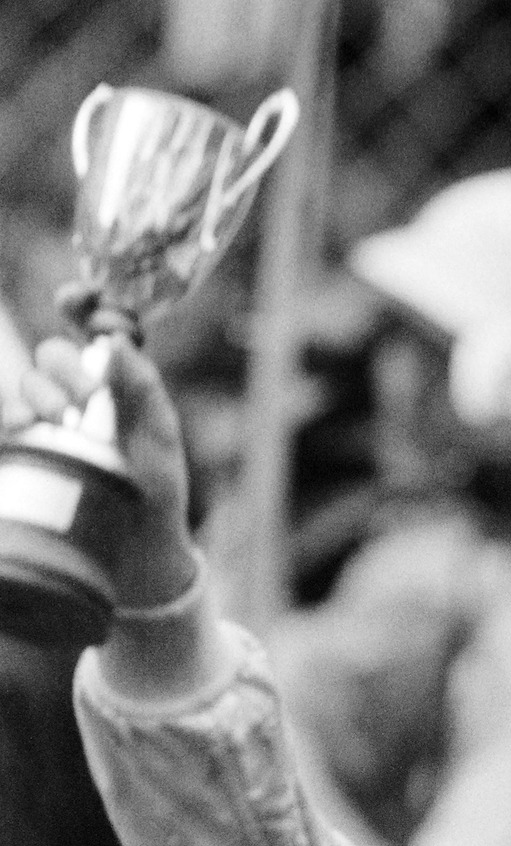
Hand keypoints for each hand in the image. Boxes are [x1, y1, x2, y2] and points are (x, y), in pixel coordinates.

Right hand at [4, 333, 197, 609]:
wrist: (138, 548)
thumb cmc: (157, 489)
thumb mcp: (160, 436)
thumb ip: (141, 387)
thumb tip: (115, 340)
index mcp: (116, 383)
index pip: (89, 330)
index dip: (78, 306)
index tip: (72, 297)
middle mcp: (79, 395)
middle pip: (55, 355)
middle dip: (68, 368)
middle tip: (88, 398)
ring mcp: (50, 422)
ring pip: (30, 384)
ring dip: (46, 394)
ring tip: (66, 424)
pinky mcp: (29, 450)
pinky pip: (11, 419)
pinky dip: (17, 416)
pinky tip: (29, 426)